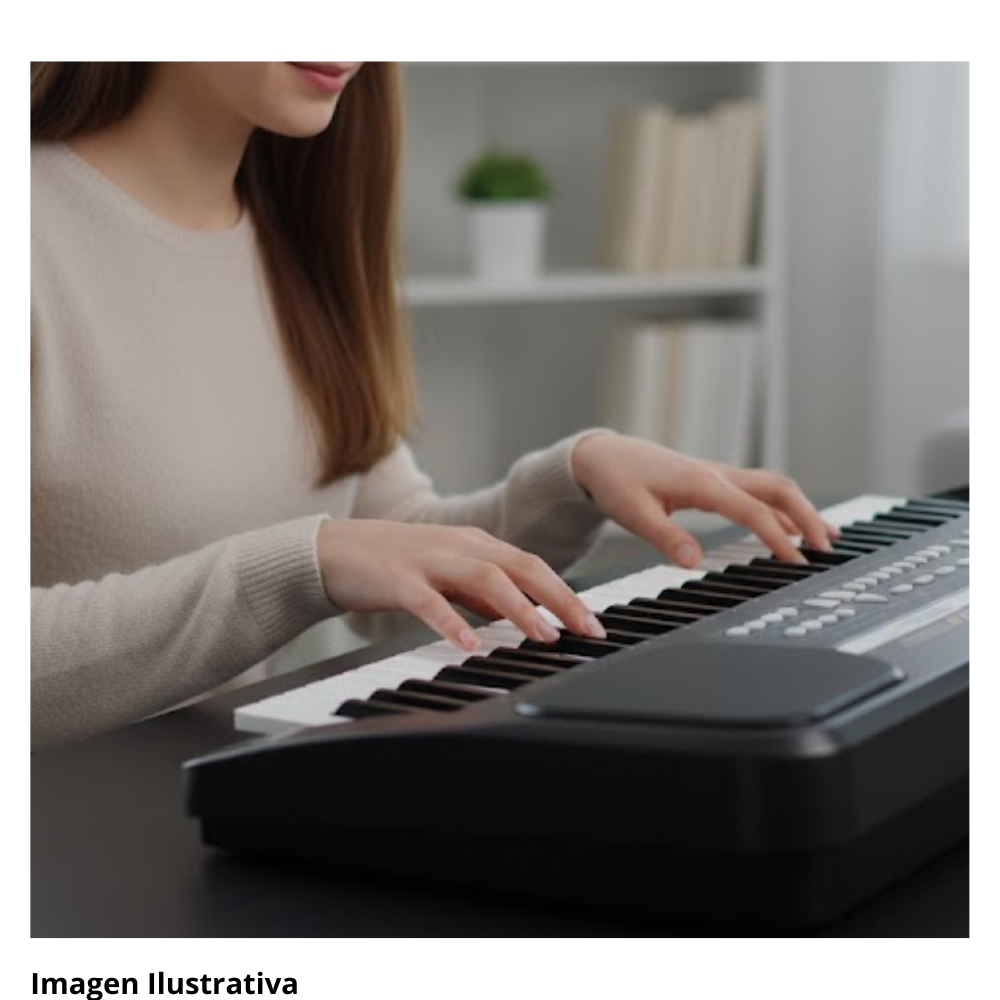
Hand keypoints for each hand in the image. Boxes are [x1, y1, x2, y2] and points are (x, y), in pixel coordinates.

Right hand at [317, 519, 606, 650]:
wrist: (331, 550)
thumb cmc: (392, 565)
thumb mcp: (446, 574)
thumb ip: (479, 592)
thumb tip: (516, 615)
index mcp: (475, 545)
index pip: (532, 565)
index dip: (566, 592)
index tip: (591, 622)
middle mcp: (459, 547)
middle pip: (521, 566)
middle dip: (560, 598)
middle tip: (586, 630)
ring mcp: (430, 561)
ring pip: (485, 578)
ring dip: (519, 608)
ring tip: (543, 636)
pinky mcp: (398, 580)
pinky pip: (430, 603)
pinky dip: (453, 623)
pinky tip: (471, 644)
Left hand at [571, 433, 838, 566]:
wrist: (603, 455)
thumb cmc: (616, 481)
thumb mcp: (633, 514)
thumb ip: (665, 537)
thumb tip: (694, 561)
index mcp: (702, 483)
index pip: (753, 511)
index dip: (778, 537)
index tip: (797, 563)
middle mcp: (717, 474)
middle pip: (777, 489)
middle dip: (808, 516)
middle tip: (827, 549)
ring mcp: (718, 475)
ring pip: (772, 487)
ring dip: (801, 509)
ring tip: (826, 537)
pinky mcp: (713, 480)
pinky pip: (757, 491)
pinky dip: (781, 507)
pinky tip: (791, 526)